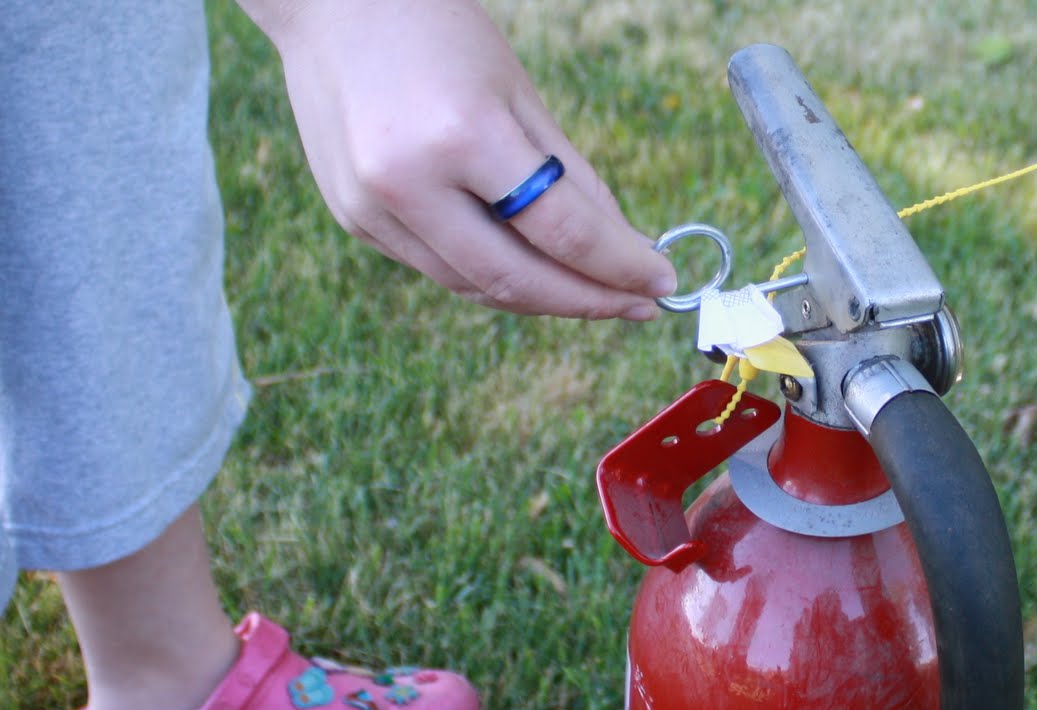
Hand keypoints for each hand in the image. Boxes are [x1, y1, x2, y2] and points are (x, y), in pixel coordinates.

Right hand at [240, 0, 675, 319]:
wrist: (328, 5)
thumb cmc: (436, 32)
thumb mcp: (518, 93)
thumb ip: (573, 179)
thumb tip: (625, 250)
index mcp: (460, 134)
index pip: (562, 231)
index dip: (620, 266)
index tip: (662, 281)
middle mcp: (407, 182)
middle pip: (518, 279)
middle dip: (588, 302)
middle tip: (638, 305)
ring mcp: (371, 208)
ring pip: (476, 287)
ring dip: (544, 298)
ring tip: (594, 292)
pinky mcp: (353, 220)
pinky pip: (440, 269)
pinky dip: (492, 276)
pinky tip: (530, 266)